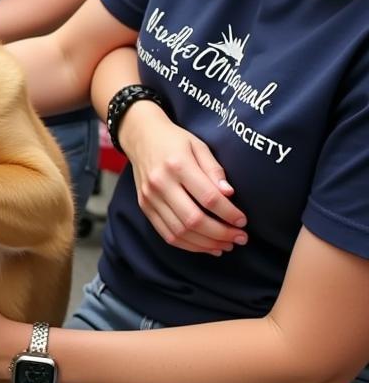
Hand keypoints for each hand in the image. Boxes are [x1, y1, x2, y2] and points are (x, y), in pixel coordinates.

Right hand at [119, 101, 247, 253]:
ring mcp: (149, 197)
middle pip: (193, 219)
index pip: (208, 198)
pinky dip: (188, 245)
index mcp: (177, 164)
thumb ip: (214, 170)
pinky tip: (205, 245)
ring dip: (206, 244)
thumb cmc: (174, 140)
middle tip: (240, 238)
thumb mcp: (199, 146)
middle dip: (221, 234)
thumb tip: (229, 195)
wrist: (140, 136)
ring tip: (226, 245)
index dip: (228, 213)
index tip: (243, 221)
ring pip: (180, 231)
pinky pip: (166, 233)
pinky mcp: (144, 206)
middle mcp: (160, 183)